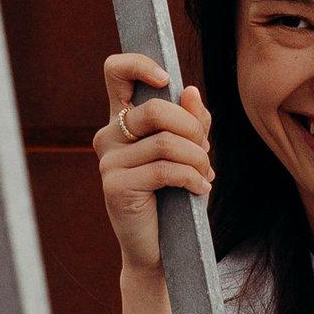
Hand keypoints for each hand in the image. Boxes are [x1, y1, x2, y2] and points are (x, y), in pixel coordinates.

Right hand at [93, 54, 213, 276]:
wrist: (162, 249)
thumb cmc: (175, 197)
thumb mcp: (189, 153)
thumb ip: (191, 122)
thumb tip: (190, 91)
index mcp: (122, 120)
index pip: (115, 72)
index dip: (139, 64)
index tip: (166, 79)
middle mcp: (109, 136)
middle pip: (155, 110)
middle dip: (192, 129)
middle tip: (204, 152)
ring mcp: (109, 162)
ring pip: (166, 143)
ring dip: (197, 159)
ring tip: (204, 176)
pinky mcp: (115, 186)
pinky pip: (165, 170)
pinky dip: (192, 178)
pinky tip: (200, 190)